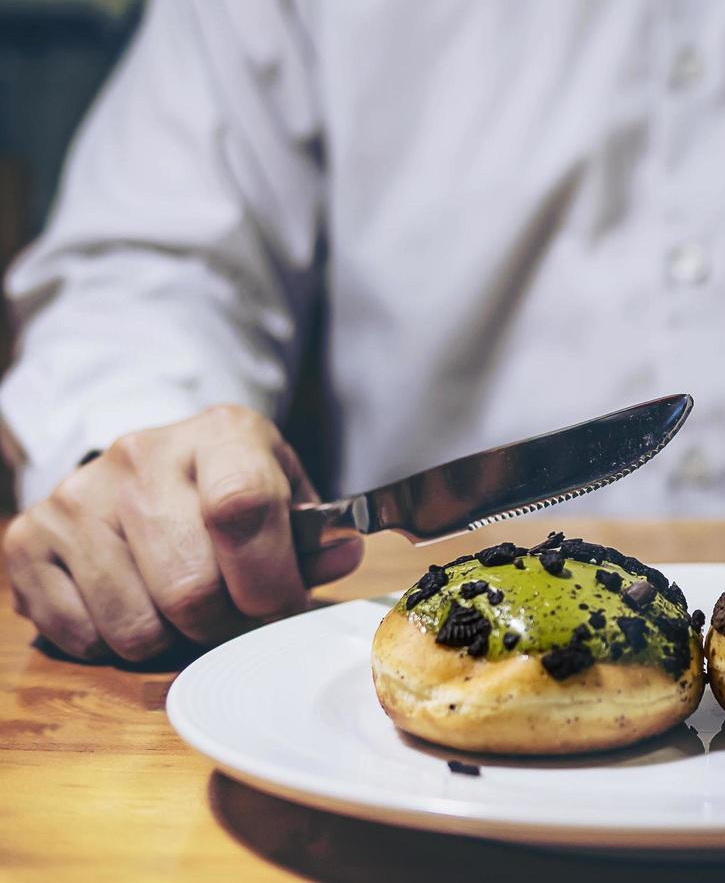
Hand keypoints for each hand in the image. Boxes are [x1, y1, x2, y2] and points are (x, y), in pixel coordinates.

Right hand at [4, 405, 362, 660]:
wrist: (144, 464)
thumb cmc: (228, 486)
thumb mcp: (284, 492)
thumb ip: (314, 534)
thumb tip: (340, 556)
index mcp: (221, 434)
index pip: (243, 508)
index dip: (268, 578)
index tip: (280, 604)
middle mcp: (141, 455)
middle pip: (190, 588)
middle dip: (226, 624)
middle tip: (234, 616)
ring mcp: (77, 495)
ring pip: (136, 625)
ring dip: (172, 640)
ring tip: (184, 610)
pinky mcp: (28, 538)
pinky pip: (82, 635)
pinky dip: (116, 643)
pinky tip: (135, 605)